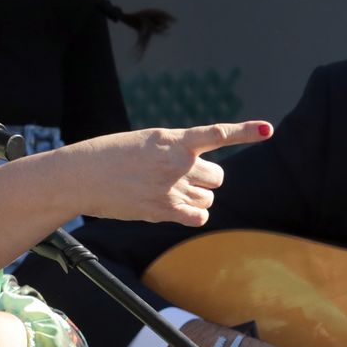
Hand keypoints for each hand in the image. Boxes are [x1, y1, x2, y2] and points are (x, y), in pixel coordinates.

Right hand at [67, 121, 272, 225]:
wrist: (79, 176)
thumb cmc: (107, 157)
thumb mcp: (143, 143)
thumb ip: (172, 152)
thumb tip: (195, 178)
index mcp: (172, 139)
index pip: (217, 134)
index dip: (245, 132)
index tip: (268, 130)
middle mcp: (177, 162)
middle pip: (217, 176)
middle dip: (203, 179)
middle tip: (178, 178)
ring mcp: (172, 187)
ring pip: (208, 197)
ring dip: (195, 197)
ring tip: (167, 193)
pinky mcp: (163, 209)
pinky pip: (199, 216)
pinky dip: (193, 215)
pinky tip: (177, 210)